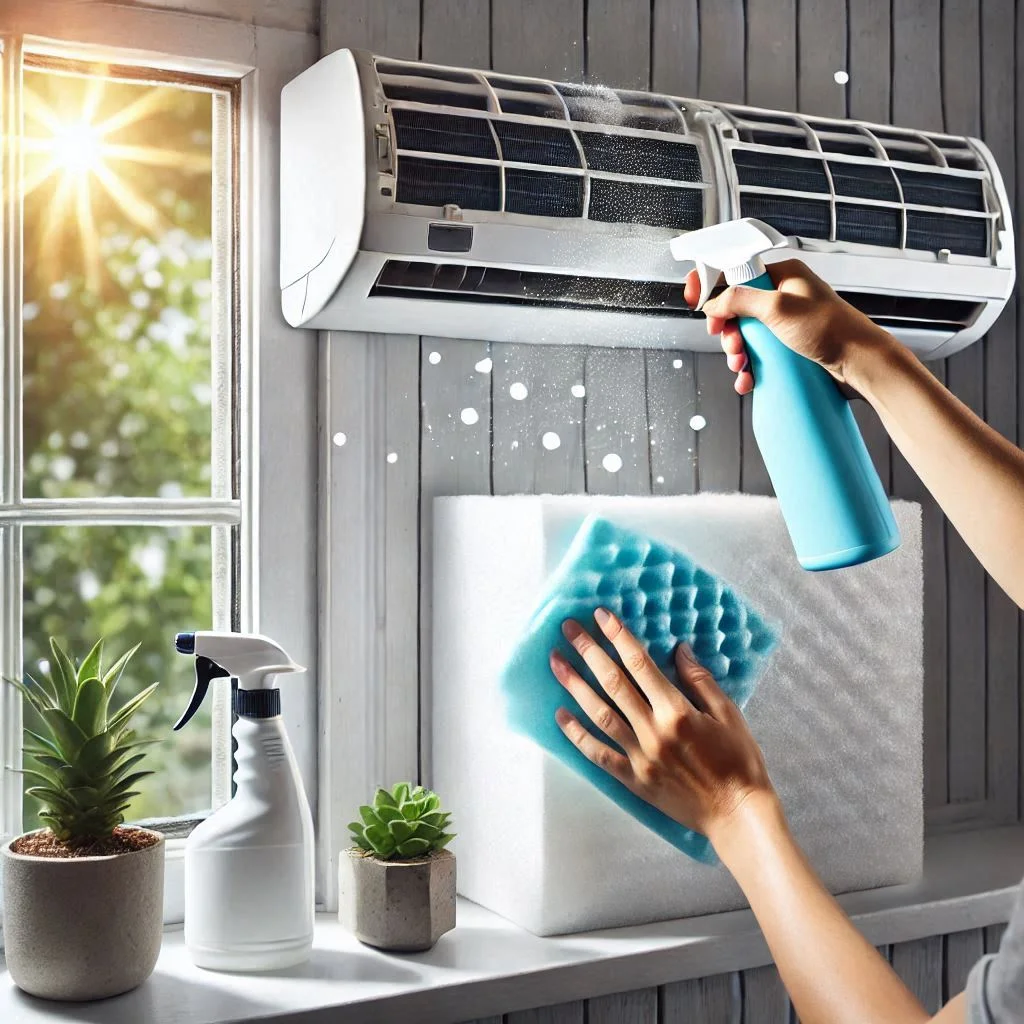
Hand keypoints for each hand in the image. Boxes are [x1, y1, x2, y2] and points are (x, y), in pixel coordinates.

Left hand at [550, 609, 777, 842]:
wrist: (738, 815)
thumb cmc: (740, 762)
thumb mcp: (728, 714)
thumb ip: (700, 680)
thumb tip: (679, 649)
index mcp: (678, 711)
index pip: (640, 664)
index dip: (619, 637)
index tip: (601, 615)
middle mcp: (654, 731)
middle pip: (613, 683)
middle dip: (588, 651)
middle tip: (568, 628)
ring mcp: (640, 757)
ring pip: (599, 714)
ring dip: (575, 686)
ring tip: (555, 662)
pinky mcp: (634, 780)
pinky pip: (598, 755)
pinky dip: (577, 735)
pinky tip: (560, 716)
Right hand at [684, 258, 892, 394]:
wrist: (861, 364)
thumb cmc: (831, 330)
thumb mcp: (778, 309)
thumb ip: (740, 300)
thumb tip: (713, 302)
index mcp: (781, 276)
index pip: (736, 272)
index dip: (712, 285)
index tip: (695, 300)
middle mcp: (782, 296)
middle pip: (735, 310)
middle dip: (728, 333)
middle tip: (733, 347)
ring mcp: (785, 322)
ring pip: (745, 336)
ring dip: (737, 355)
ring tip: (743, 368)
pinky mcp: (788, 345)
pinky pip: (758, 354)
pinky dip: (749, 368)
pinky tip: (749, 380)